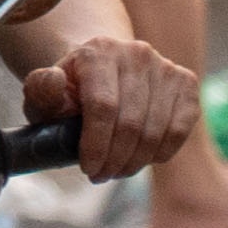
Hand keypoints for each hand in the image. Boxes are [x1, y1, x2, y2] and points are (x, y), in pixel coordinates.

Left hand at [51, 30, 198, 179]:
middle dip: (114, 159)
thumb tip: (53, 80)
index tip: (88, 169)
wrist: (103, 70)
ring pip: (156, 130)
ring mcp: (165, 66)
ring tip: (117, 170)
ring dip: (135, 161)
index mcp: (99, 52)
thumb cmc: (71, 89)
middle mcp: (136, 53)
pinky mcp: (186, 82)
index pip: (103, 106)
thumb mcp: (44, 92)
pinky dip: (161, 152)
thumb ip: (41, 89)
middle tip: (101, 175)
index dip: (96, 145)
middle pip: (131, 123)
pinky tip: (142, 158)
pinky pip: (180, 129)